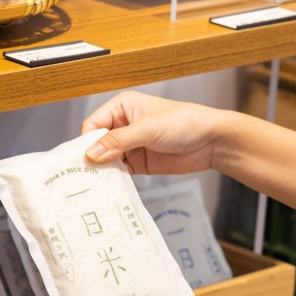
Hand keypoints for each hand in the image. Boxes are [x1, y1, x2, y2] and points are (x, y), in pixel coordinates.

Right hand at [81, 91, 228, 175]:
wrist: (211, 141)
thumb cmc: (185, 122)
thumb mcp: (148, 129)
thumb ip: (119, 141)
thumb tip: (91, 153)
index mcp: (122, 107)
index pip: (93, 125)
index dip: (87, 142)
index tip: (84, 160)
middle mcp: (123, 125)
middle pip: (96, 144)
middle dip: (92, 159)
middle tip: (85, 176)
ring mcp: (130, 145)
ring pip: (106, 160)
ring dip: (103, 172)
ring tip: (96, 185)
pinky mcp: (138, 163)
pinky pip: (119, 172)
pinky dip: (114, 180)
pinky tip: (111, 188)